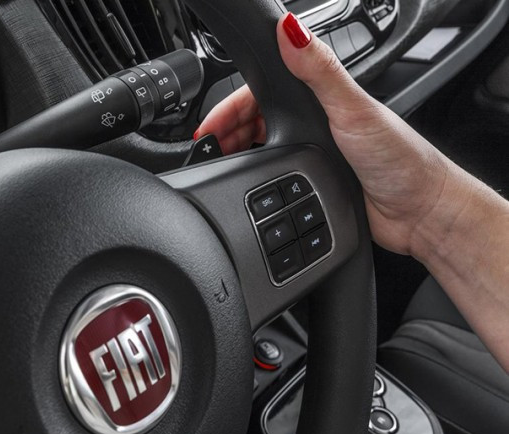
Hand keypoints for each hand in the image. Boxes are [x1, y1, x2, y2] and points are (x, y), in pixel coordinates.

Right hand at [195, 12, 459, 256]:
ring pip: (260, 152)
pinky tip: (245, 187)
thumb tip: (290, 28)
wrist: (419, 212)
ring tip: (218, 168)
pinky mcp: (310, 183)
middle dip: (226, 135)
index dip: (229, 107)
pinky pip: (272, 178)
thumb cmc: (400, 158)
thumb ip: (320, 70)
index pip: (261, 93)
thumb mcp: (353, 109)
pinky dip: (253, 181)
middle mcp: (313, 124)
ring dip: (236, 158)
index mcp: (320, 99)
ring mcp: (310, 154)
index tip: (207, 124)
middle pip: (254, 124)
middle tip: (206, 150)